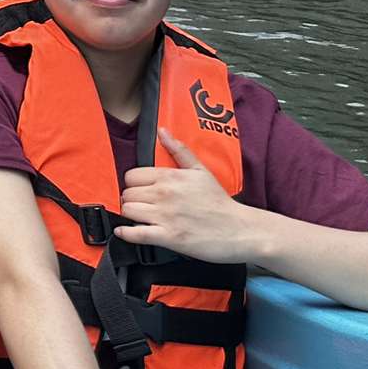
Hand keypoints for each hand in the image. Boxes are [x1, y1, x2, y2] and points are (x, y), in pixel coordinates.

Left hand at [117, 129, 263, 262]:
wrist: (241, 230)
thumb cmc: (220, 202)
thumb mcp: (201, 171)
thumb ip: (179, 150)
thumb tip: (162, 131)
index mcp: (169, 177)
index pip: (131, 176)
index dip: (134, 184)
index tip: (142, 191)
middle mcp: (164, 194)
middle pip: (127, 194)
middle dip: (132, 200)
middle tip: (143, 206)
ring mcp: (165, 216)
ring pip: (128, 211)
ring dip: (130, 216)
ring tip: (141, 218)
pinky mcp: (169, 238)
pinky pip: (136, 233)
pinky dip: (127, 233)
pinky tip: (126, 231)